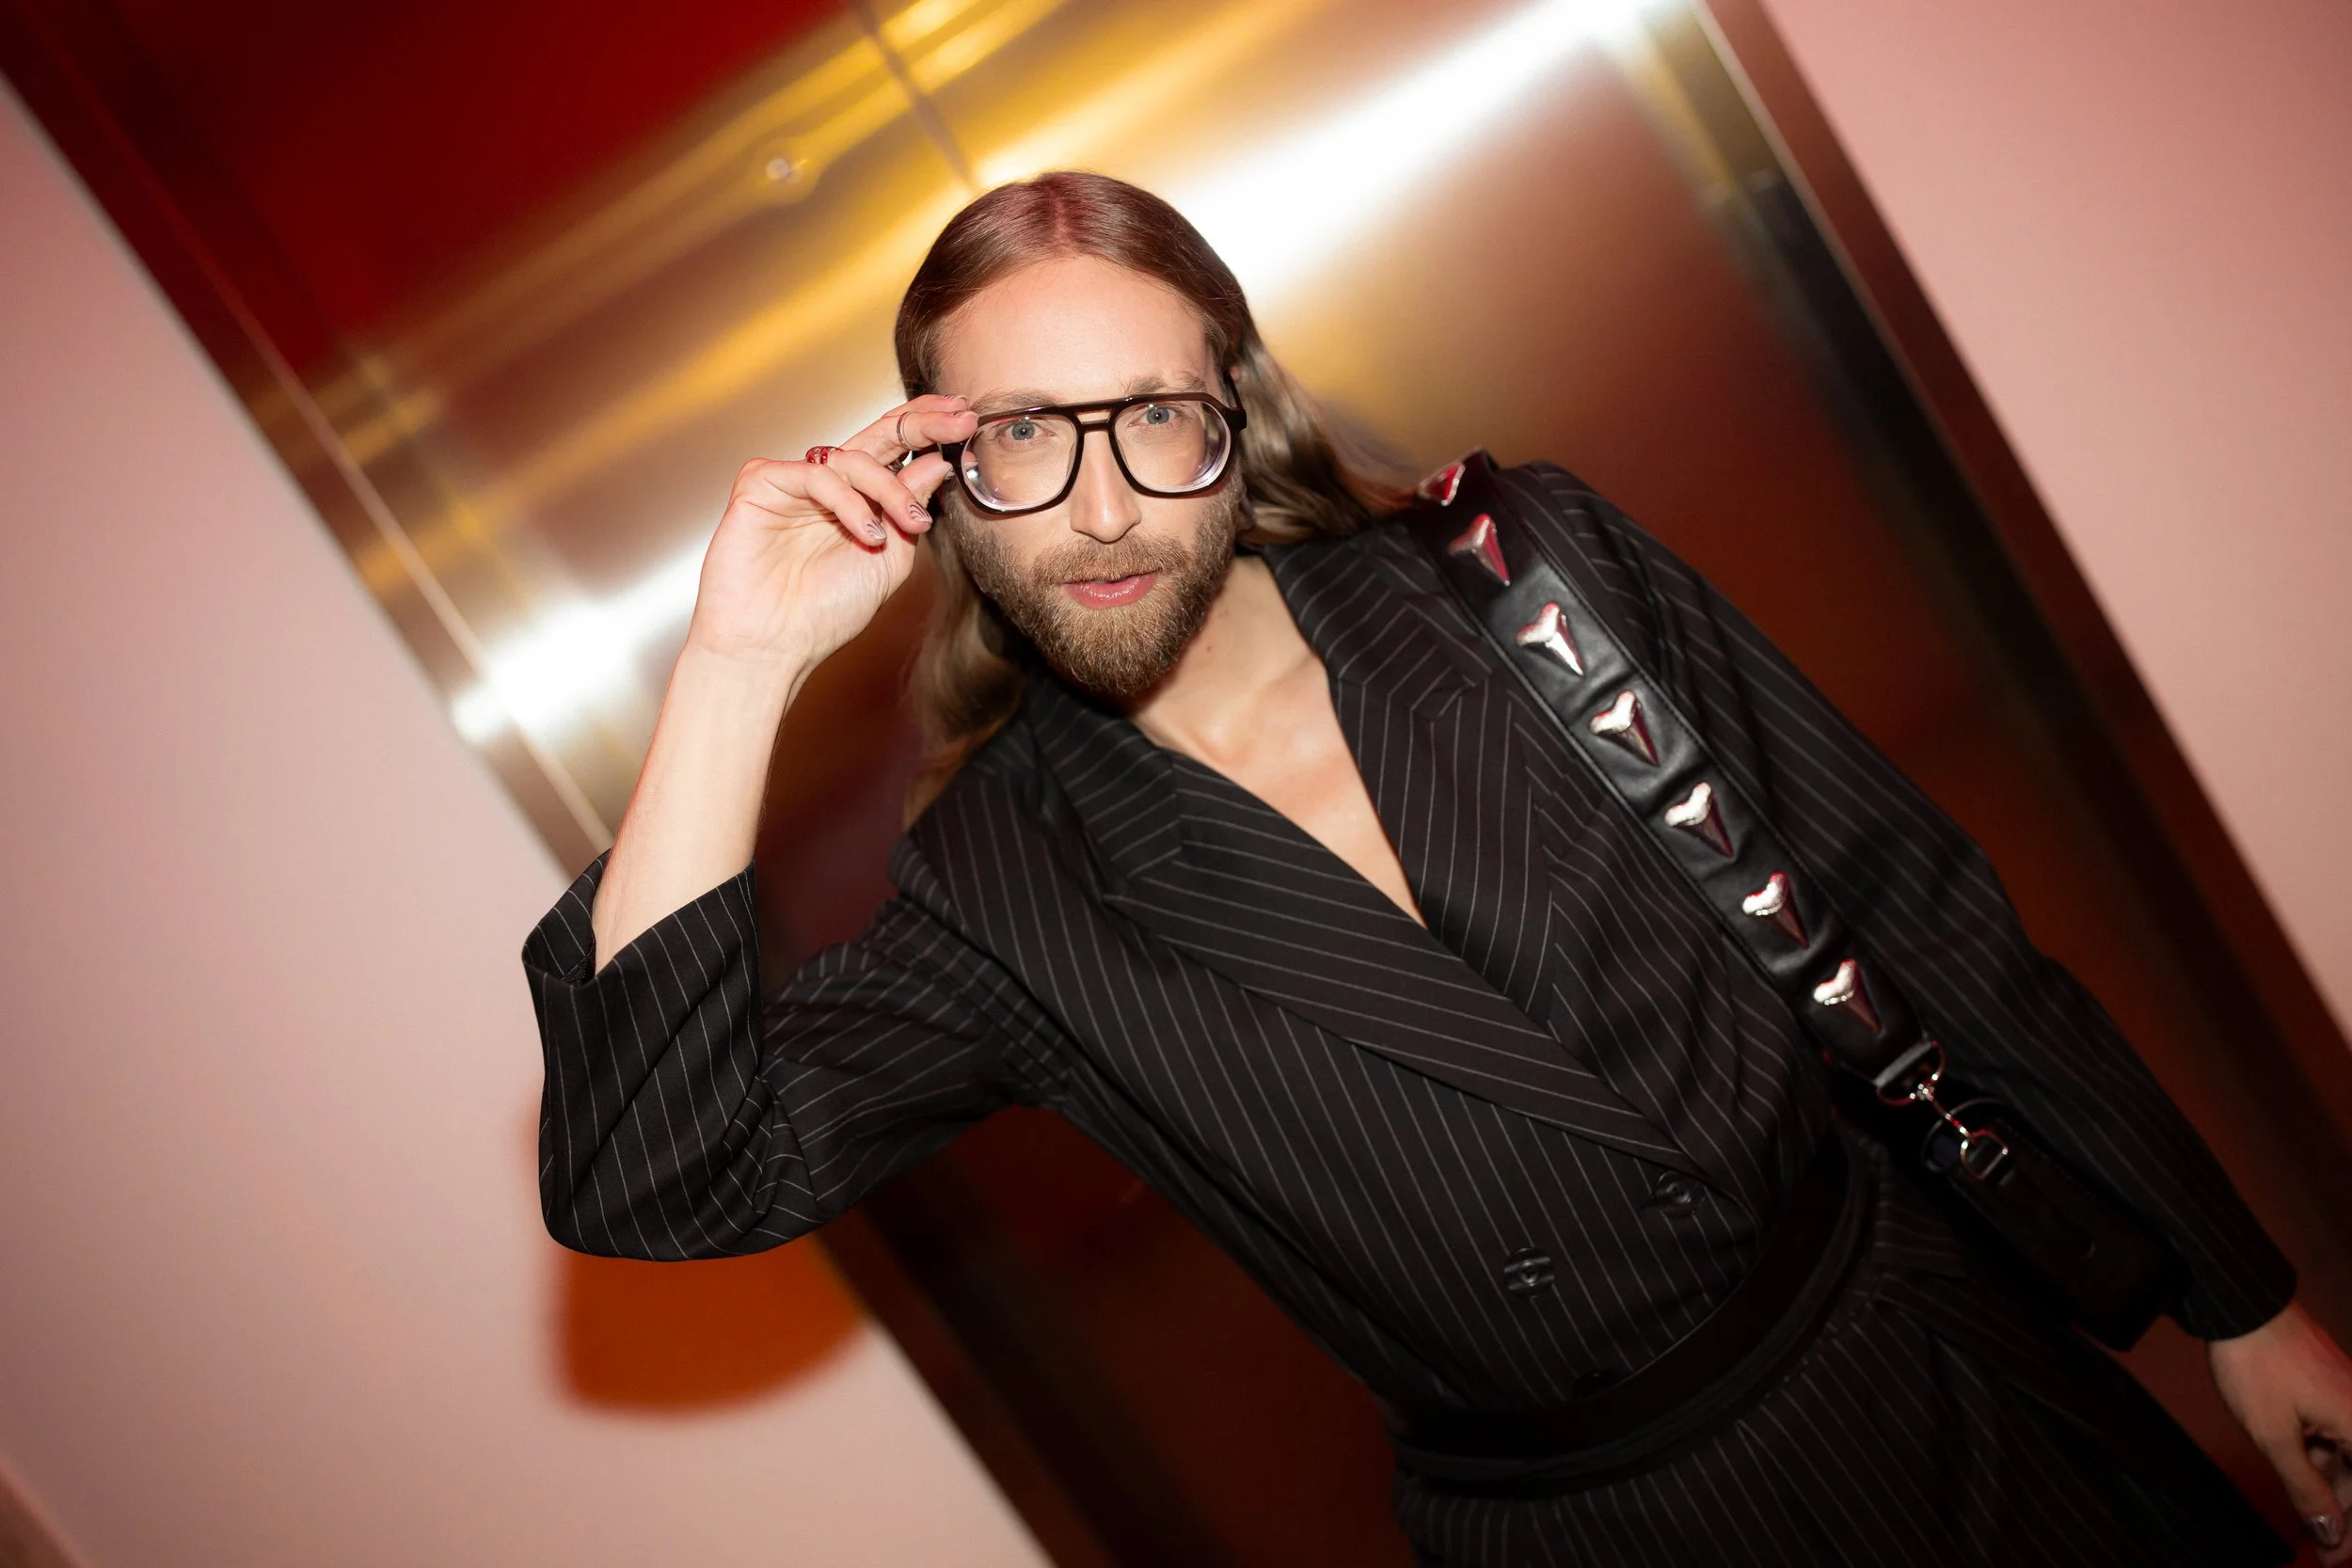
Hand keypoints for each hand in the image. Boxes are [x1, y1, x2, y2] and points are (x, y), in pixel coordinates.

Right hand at [684, 394, 977, 673]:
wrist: (773, 646)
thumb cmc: (824, 613)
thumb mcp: (890, 560)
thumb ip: (911, 509)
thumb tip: (938, 462)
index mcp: (857, 499)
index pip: (895, 448)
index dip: (928, 427)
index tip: (967, 419)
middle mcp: (828, 484)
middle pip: (877, 434)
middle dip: (922, 423)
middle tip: (960, 422)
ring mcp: (794, 482)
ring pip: (854, 458)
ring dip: (891, 490)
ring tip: (909, 525)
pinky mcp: (761, 485)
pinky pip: (815, 475)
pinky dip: (848, 503)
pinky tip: (868, 535)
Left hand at [2211, 1299, 2351, 1560]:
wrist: (2240, 1305)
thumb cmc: (2256, 1360)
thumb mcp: (2274, 1435)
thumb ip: (2305, 1487)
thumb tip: (2329, 1529)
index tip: (2335, 1557)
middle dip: (2340, 1513)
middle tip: (2321, 1549)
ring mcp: (2347, 1399)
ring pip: (2347, 1458)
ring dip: (2327, 1488)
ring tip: (2305, 1518)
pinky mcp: (2331, 1390)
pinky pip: (2333, 1436)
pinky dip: (2317, 1460)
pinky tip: (2298, 1477)